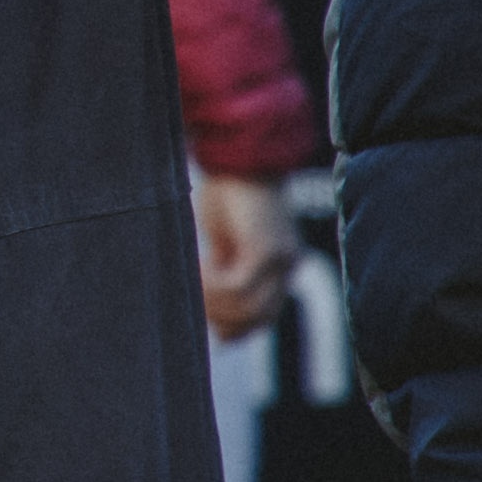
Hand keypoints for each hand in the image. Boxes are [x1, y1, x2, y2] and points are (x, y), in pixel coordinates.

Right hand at [196, 169, 298, 340]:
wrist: (237, 154)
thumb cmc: (227, 192)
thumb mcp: (225, 241)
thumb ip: (225, 272)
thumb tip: (214, 312)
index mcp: (281, 267)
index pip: (262, 319)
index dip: (232, 327)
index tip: (204, 320)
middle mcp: (288, 267)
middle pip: (256, 320)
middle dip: (220, 319)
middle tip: (194, 299)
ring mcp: (281, 260)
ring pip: (246, 308)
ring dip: (213, 302)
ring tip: (194, 280)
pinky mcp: (266, 250)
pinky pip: (236, 287)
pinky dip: (212, 285)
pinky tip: (200, 267)